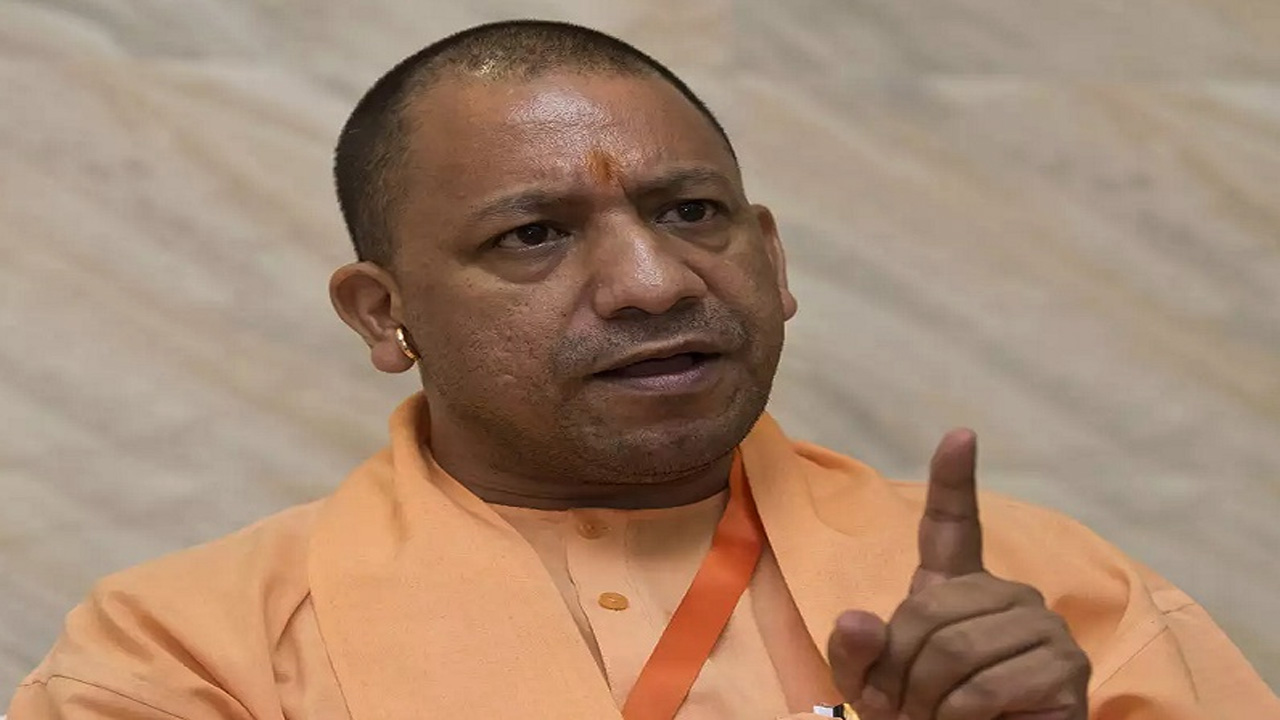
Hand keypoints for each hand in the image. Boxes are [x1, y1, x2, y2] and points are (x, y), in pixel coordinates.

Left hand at [826, 430, 1090, 719]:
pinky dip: (960, 717)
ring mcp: (1044, 628)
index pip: (954, 524)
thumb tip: (858, 621)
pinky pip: (984, 686)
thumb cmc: (927, 716)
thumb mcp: (873, 685)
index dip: (954, 480)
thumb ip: (855, 652)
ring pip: (953, 650)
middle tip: (912, 706)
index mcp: (960, 587)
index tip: (960, 435)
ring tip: (941, 717)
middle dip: (902, 671)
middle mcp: (1009, 594)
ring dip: (931, 700)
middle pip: (927, 612)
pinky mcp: (1065, 669)